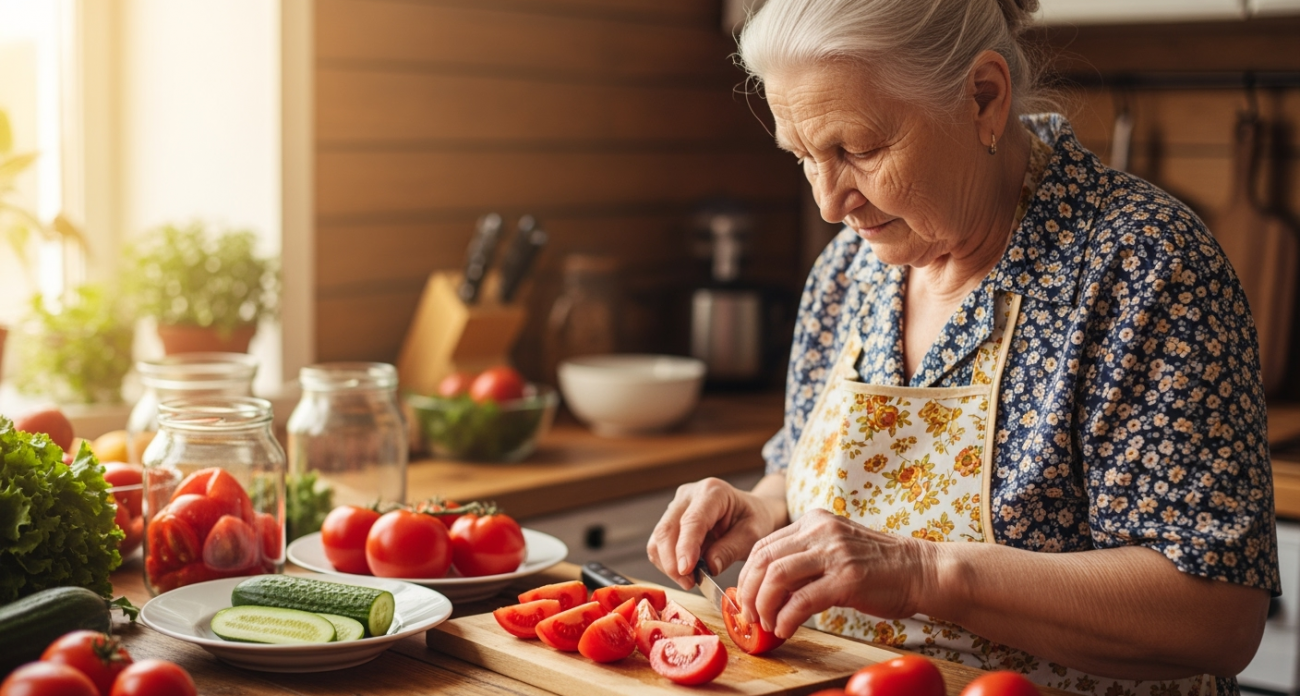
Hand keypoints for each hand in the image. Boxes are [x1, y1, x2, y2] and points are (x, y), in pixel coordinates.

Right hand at [647, 475, 788, 589]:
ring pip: (658, 538)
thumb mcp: (753, 535)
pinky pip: (658, 544)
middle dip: (672, 562)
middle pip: (667, 529)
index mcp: (713, 492)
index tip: (686, 571)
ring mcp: (676, 506)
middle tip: (689, 583)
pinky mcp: (669, 520)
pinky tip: (685, 571)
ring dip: (668, 564)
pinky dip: (667, 562)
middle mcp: (688, 495)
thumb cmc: (754, 520)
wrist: (750, 512)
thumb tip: (710, 567)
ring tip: (690, 580)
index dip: (686, 547)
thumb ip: (732, 549)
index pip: (692, 521)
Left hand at [736, 509, 935, 639]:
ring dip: (764, 605)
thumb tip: (768, 587)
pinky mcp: (847, 579)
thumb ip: (804, 560)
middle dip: (748, 591)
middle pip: (764, 559)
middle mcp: (821, 531)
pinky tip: (785, 629)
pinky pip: (802, 600)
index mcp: (814, 521)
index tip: (745, 597)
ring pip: (777, 576)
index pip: (764, 544)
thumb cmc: (878, 567)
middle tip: (748, 614)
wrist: (921, 570)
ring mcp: (834, 553)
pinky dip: (786, 618)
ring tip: (766, 623)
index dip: (747, 574)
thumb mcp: (835, 550)